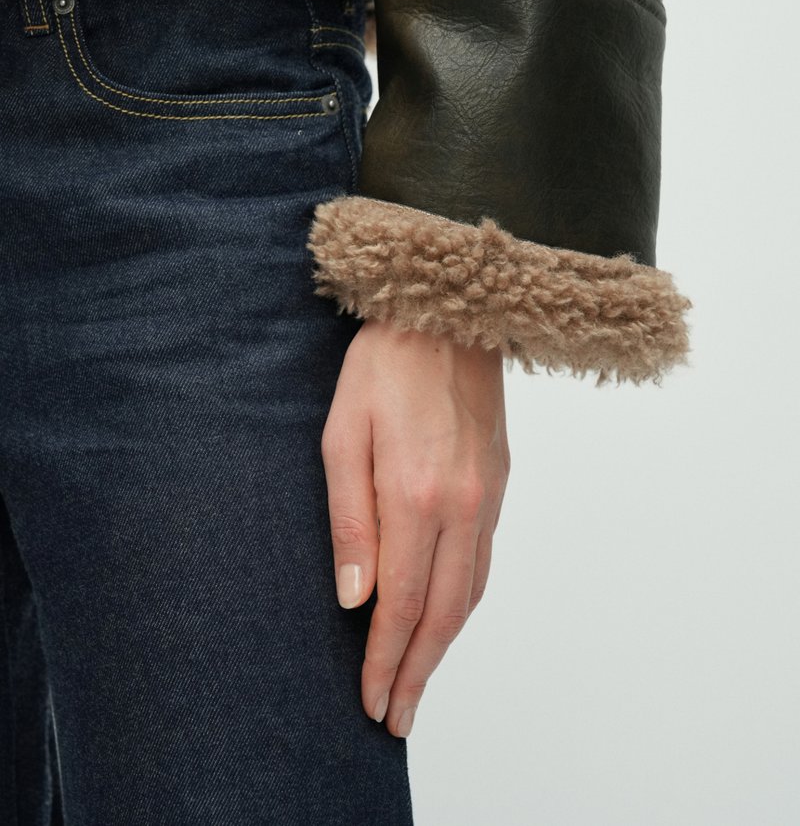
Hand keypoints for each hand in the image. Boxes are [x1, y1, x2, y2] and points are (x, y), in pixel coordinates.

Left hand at [320, 317, 510, 737]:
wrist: (450, 312)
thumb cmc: (384, 365)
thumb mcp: (342, 434)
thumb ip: (349, 520)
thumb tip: (355, 597)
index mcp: (416, 495)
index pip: (401, 605)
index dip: (386, 661)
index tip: (372, 702)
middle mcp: (462, 506)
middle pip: (442, 614)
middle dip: (418, 672)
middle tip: (396, 717)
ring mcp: (488, 496)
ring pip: (470, 593)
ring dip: (445, 645)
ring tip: (420, 679)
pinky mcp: (499, 481)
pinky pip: (486, 560)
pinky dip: (466, 602)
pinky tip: (449, 614)